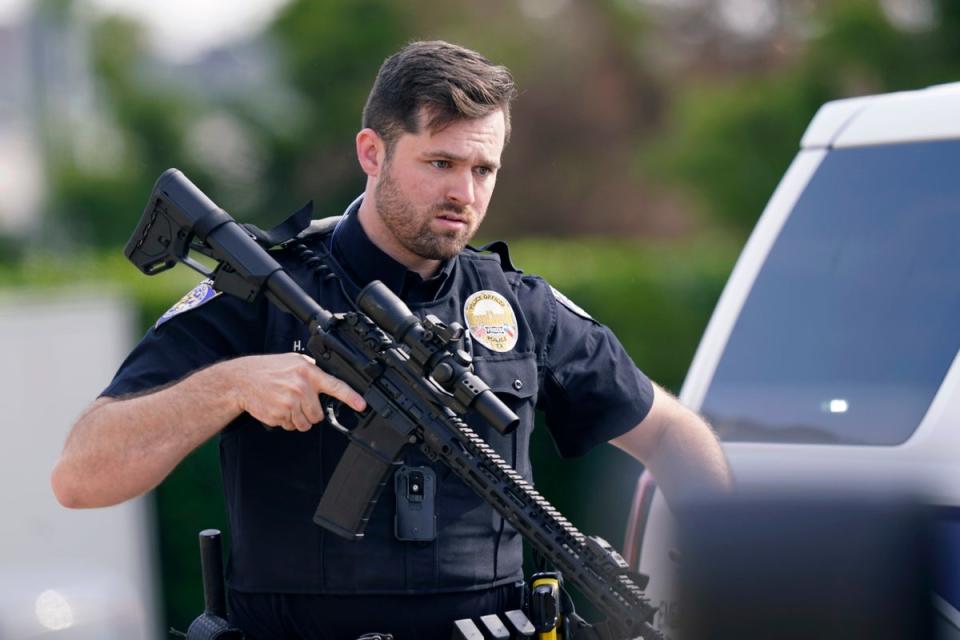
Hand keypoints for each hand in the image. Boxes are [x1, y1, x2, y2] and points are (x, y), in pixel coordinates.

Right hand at [224, 353, 365, 431]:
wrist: (241, 380)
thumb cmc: (267, 369)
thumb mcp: (292, 360)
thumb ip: (311, 369)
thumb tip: (328, 378)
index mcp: (307, 371)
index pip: (335, 386)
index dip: (351, 397)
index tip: (362, 405)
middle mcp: (301, 387)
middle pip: (318, 414)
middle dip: (309, 412)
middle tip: (296, 401)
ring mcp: (290, 402)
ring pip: (305, 423)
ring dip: (297, 419)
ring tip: (285, 404)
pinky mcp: (279, 415)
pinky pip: (291, 426)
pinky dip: (285, 421)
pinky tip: (277, 408)